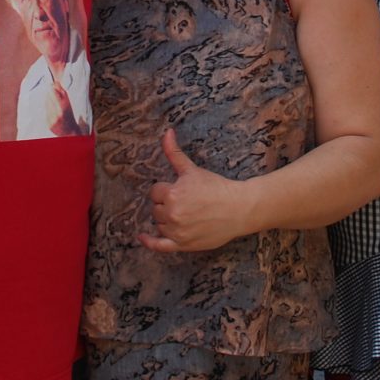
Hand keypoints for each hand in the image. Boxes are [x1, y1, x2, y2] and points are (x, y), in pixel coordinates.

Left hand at [138, 129, 248, 252]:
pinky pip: (159, 246)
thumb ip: (174, 153)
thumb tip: (166, 132)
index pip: (154, 192)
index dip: (164, 190)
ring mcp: (176, 231)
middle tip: (184, 202)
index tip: (177, 190)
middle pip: (155, 209)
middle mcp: (172, 214)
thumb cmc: (216, 187)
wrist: (239, 209)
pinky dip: (149, 242)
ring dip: (165, 220)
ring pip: (159, 225)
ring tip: (183, 214)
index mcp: (172, 194)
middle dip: (166, 204)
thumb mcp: (193, 169)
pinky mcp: (182, 244)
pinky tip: (141, 237)